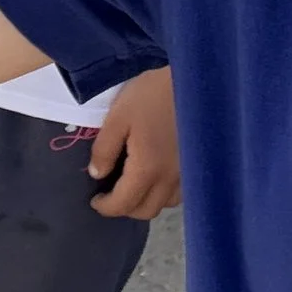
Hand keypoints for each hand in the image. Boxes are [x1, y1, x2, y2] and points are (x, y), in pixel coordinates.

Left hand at [90, 68, 180, 220]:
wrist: (193, 80)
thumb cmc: (152, 94)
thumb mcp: (118, 117)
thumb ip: (104, 149)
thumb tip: (97, 175)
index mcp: (148, 169)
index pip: (124, 204)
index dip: (105, 207)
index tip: (94, 200)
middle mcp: (170, 179)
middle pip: (146, 211)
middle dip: (124, 208)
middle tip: (110, 193)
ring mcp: (187, 173)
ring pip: (165, 204)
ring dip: (146, 201)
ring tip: (132, 184)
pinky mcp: (196, 164)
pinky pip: (180, 192)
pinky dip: (164, 193)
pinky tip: (156, 175)